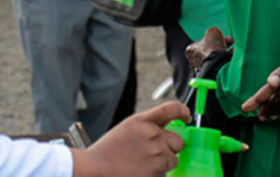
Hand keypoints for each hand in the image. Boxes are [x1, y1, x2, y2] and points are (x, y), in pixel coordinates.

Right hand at [72, 102, 189, 176]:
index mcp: (142, 122)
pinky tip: (139, 173)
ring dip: (163, 164)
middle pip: (178, 140)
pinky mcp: (157, 173)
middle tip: (155, 154)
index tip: (186, 117)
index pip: (172, 109)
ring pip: (173, 160)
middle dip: (171, 148)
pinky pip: (165, 174)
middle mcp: (153, 136)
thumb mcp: (125, 131)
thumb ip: (145, 129)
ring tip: (142, 167)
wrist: (93, 170)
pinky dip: (156, 176)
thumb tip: (163, 132)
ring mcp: (156, 155)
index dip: (183, 111)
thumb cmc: (104, 154)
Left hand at [186, 27, 233, 69]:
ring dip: (225, 51)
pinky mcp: (210, 74)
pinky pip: (219, 64)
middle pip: (210, 49)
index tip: (222, 36)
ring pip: (215, 57)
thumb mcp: (213, 32)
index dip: (214, 38)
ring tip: (234, 49)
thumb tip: (215, 32)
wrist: (217, 64)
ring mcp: (202, 69)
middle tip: (231, 41)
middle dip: (221, 44)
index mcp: (190, 50)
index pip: (203, 42)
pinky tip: (233, 55)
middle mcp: (194, 60)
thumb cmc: (212, 48)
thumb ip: (213, 30)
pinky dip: (226, 59)